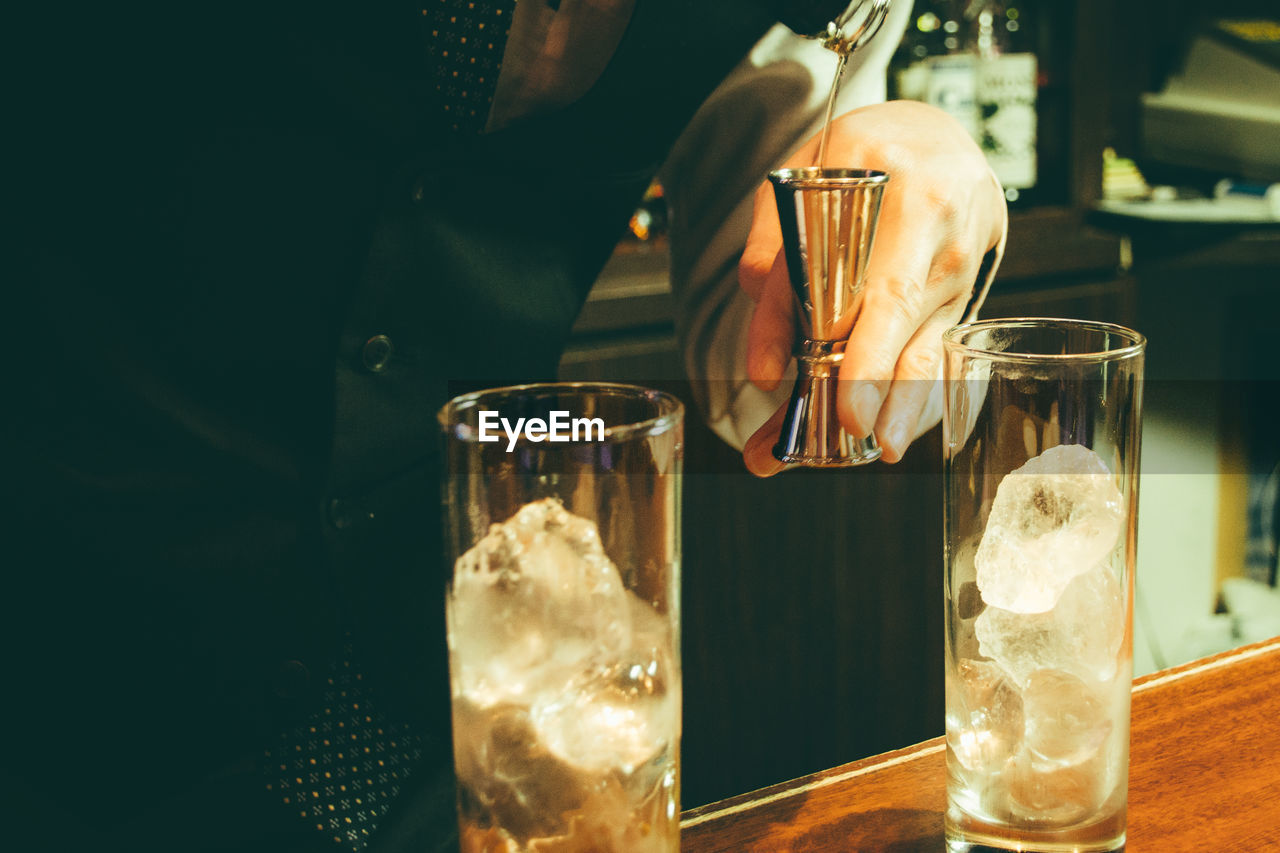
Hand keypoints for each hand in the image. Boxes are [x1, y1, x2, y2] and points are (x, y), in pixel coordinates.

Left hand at [739, 100, 1006, 474]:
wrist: (937, 135)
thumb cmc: (867, 153)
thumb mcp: (808, 169)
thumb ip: (776, 239)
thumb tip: (763, 324)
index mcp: (906, 186)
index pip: (876, 282)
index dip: (850, 347)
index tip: (816, 391)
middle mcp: (944, 228)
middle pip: (907, 321)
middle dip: (877, 384)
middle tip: (852, 430)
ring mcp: (966, 264)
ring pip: (932, 347)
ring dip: (904, 406)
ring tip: (880, 448)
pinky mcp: (970, 294)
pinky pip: (941, 353)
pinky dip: (915, 395)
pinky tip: (893, 427)